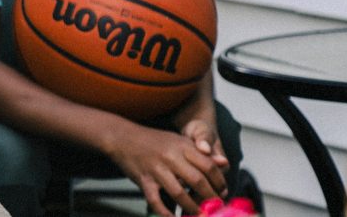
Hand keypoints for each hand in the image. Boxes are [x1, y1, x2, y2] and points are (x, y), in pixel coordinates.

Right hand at [107, 123, 226, 216]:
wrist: (122, 137)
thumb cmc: (153, 141)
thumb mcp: (178, 140)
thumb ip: (200, 152)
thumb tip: (223, 163)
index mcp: (182, 146)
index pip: (209, 166)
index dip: (219, 182)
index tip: (223, 192)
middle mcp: (171, 157)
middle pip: (198, 181)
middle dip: (210, 198)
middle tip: (215, 207)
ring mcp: (156, 169)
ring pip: (179, 193)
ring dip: (192, 208)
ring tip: (199, 215)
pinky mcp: (143, 180)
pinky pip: (156, 200)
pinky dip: (165, 213)